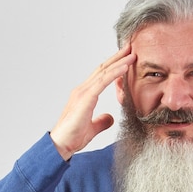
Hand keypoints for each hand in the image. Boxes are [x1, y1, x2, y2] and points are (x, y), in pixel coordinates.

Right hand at [50, 44, 135, 159]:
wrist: (61, 145)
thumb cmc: (72, 137)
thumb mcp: (92, 128)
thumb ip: (101, 121)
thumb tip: (110, 117)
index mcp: (84, 95)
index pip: (101, 75)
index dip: (113, 65)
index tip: (126, 58)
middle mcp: (83, 90)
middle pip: (103, 69)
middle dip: (117, 57)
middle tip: (130, 47)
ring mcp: (83, 92)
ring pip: (104, 72)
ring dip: (119, 61)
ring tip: (132, 53)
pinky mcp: (85, 98)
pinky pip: (103, 82)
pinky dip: (115, 73)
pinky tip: (125, 67)